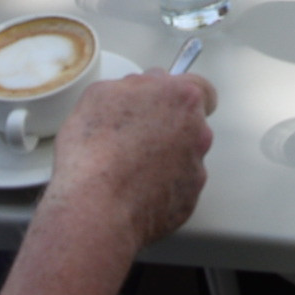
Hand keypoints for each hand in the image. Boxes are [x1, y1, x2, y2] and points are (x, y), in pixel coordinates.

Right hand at [38, 72, 217, 248]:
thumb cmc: (96, 152)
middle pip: (189, 123)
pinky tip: (131, 190)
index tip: (160, 102)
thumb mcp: (100, 94)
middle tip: (133, 137)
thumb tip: (137, 89)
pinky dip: (158, 188)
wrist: (95, 209)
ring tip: (126, 168)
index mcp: (183, 98)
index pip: (197, 87)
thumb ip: (131, 85)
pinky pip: (175, 188)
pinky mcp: (188, 201)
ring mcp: (196, 169)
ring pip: (183, 156)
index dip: (176, 94)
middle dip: (166, 127)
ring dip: (162, 159)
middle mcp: (199, 133)